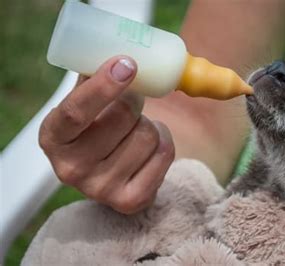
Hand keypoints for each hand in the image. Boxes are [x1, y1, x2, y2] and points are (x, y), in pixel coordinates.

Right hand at [39, 56, 174, 213]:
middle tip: (132, 99)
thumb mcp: (86, 101)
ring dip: (151, 123)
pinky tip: (148, 147)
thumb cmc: (100, 124)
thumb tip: (117, 52)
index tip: (127, 64)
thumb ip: (94, 78)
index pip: (75, 112)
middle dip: (135, 100)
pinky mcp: (131, 200)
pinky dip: (164, 142)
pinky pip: (164, 154)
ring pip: (148, 135)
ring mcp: (101, 190)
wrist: (114, 167)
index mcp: (53, 138)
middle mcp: (70, 170)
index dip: (103, 86)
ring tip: (137, 129)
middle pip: (123, 117)